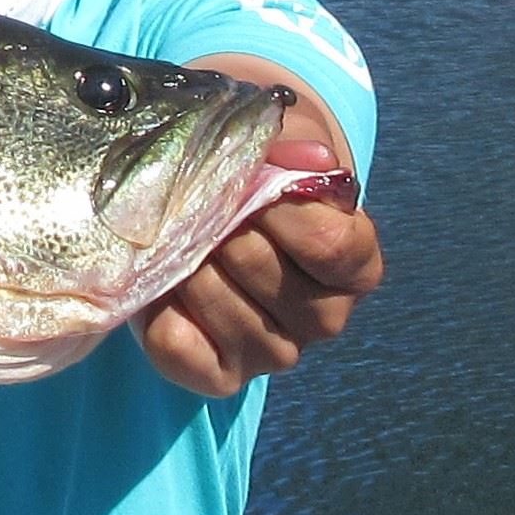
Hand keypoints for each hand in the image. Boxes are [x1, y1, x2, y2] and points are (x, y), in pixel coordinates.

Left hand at [136, 136, 384, 396]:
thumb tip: (297, 156)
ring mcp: (275, 351)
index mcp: (356, 263)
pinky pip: (179, 347)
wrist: (210, 204)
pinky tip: (160, 283)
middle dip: (218, 225)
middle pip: (262, 269)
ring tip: (175, 239)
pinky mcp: (221, 374)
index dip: (277, 206)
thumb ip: (288, 141)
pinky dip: (158, 311)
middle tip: (196, 203)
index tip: (247, 177)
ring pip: (219, 306)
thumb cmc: (251, 168)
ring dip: (185, 264)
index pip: (328, 243)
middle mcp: (325, 317)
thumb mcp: (273, 140)